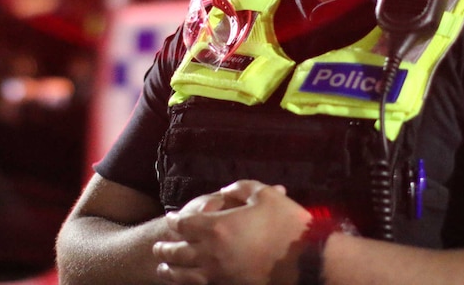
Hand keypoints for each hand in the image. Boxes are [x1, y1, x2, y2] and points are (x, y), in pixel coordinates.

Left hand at [153, 180, 310, 284]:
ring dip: (170, 271)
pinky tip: (186, 283)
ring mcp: (218, 275)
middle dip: (165, 248)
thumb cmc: (286, 225)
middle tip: (157, 248)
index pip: (184, 224)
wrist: (306, 262)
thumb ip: (242, 188)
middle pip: (177, 252)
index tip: (171, 219)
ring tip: (162, 269)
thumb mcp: (265, 195)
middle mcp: (211, 253)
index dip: (174, 221)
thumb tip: (226, 190)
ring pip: (184, 275)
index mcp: (216, 226)